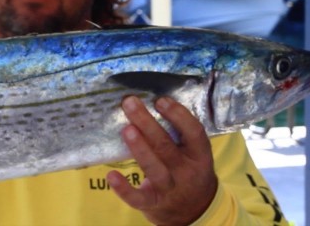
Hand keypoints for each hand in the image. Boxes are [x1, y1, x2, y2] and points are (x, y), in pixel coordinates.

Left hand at [107, 96, 217, 224]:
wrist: (194, 211)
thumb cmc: (187, 169)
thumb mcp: (193, 153)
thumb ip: (178, 133)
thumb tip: (149, 99)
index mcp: (199, 155)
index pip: (194, 133)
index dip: (178, 115)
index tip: (160, 100)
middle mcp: (186, 171)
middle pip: (166, 146)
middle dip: (147, 123)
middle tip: (129, 103)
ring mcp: (170, 189)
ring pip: (154, 168)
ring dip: (139, 148)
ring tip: (126, 129)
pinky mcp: (153, 203)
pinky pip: (138, 197)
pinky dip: (124, 188)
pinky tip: (111, 175)